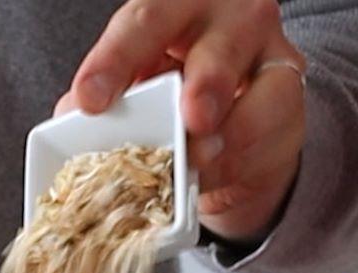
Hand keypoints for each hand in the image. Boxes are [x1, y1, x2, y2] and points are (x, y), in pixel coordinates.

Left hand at [58, 0, 305, 243]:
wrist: (224, 114)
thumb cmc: (171, 86)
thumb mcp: (133, 85)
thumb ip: (105, 98)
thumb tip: (68, 120)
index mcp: (174, 4)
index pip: (143, 21)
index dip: (114, 60)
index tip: (89, 101)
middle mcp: (227, 14)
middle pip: (220, 43)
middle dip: (206, 83)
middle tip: (190, 120)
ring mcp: (266, 50)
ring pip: (265, 86)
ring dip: (233, 132)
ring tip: (203, 160)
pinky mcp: (289, 91)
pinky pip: (278, 125)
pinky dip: (244, 155)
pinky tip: (218, 172)